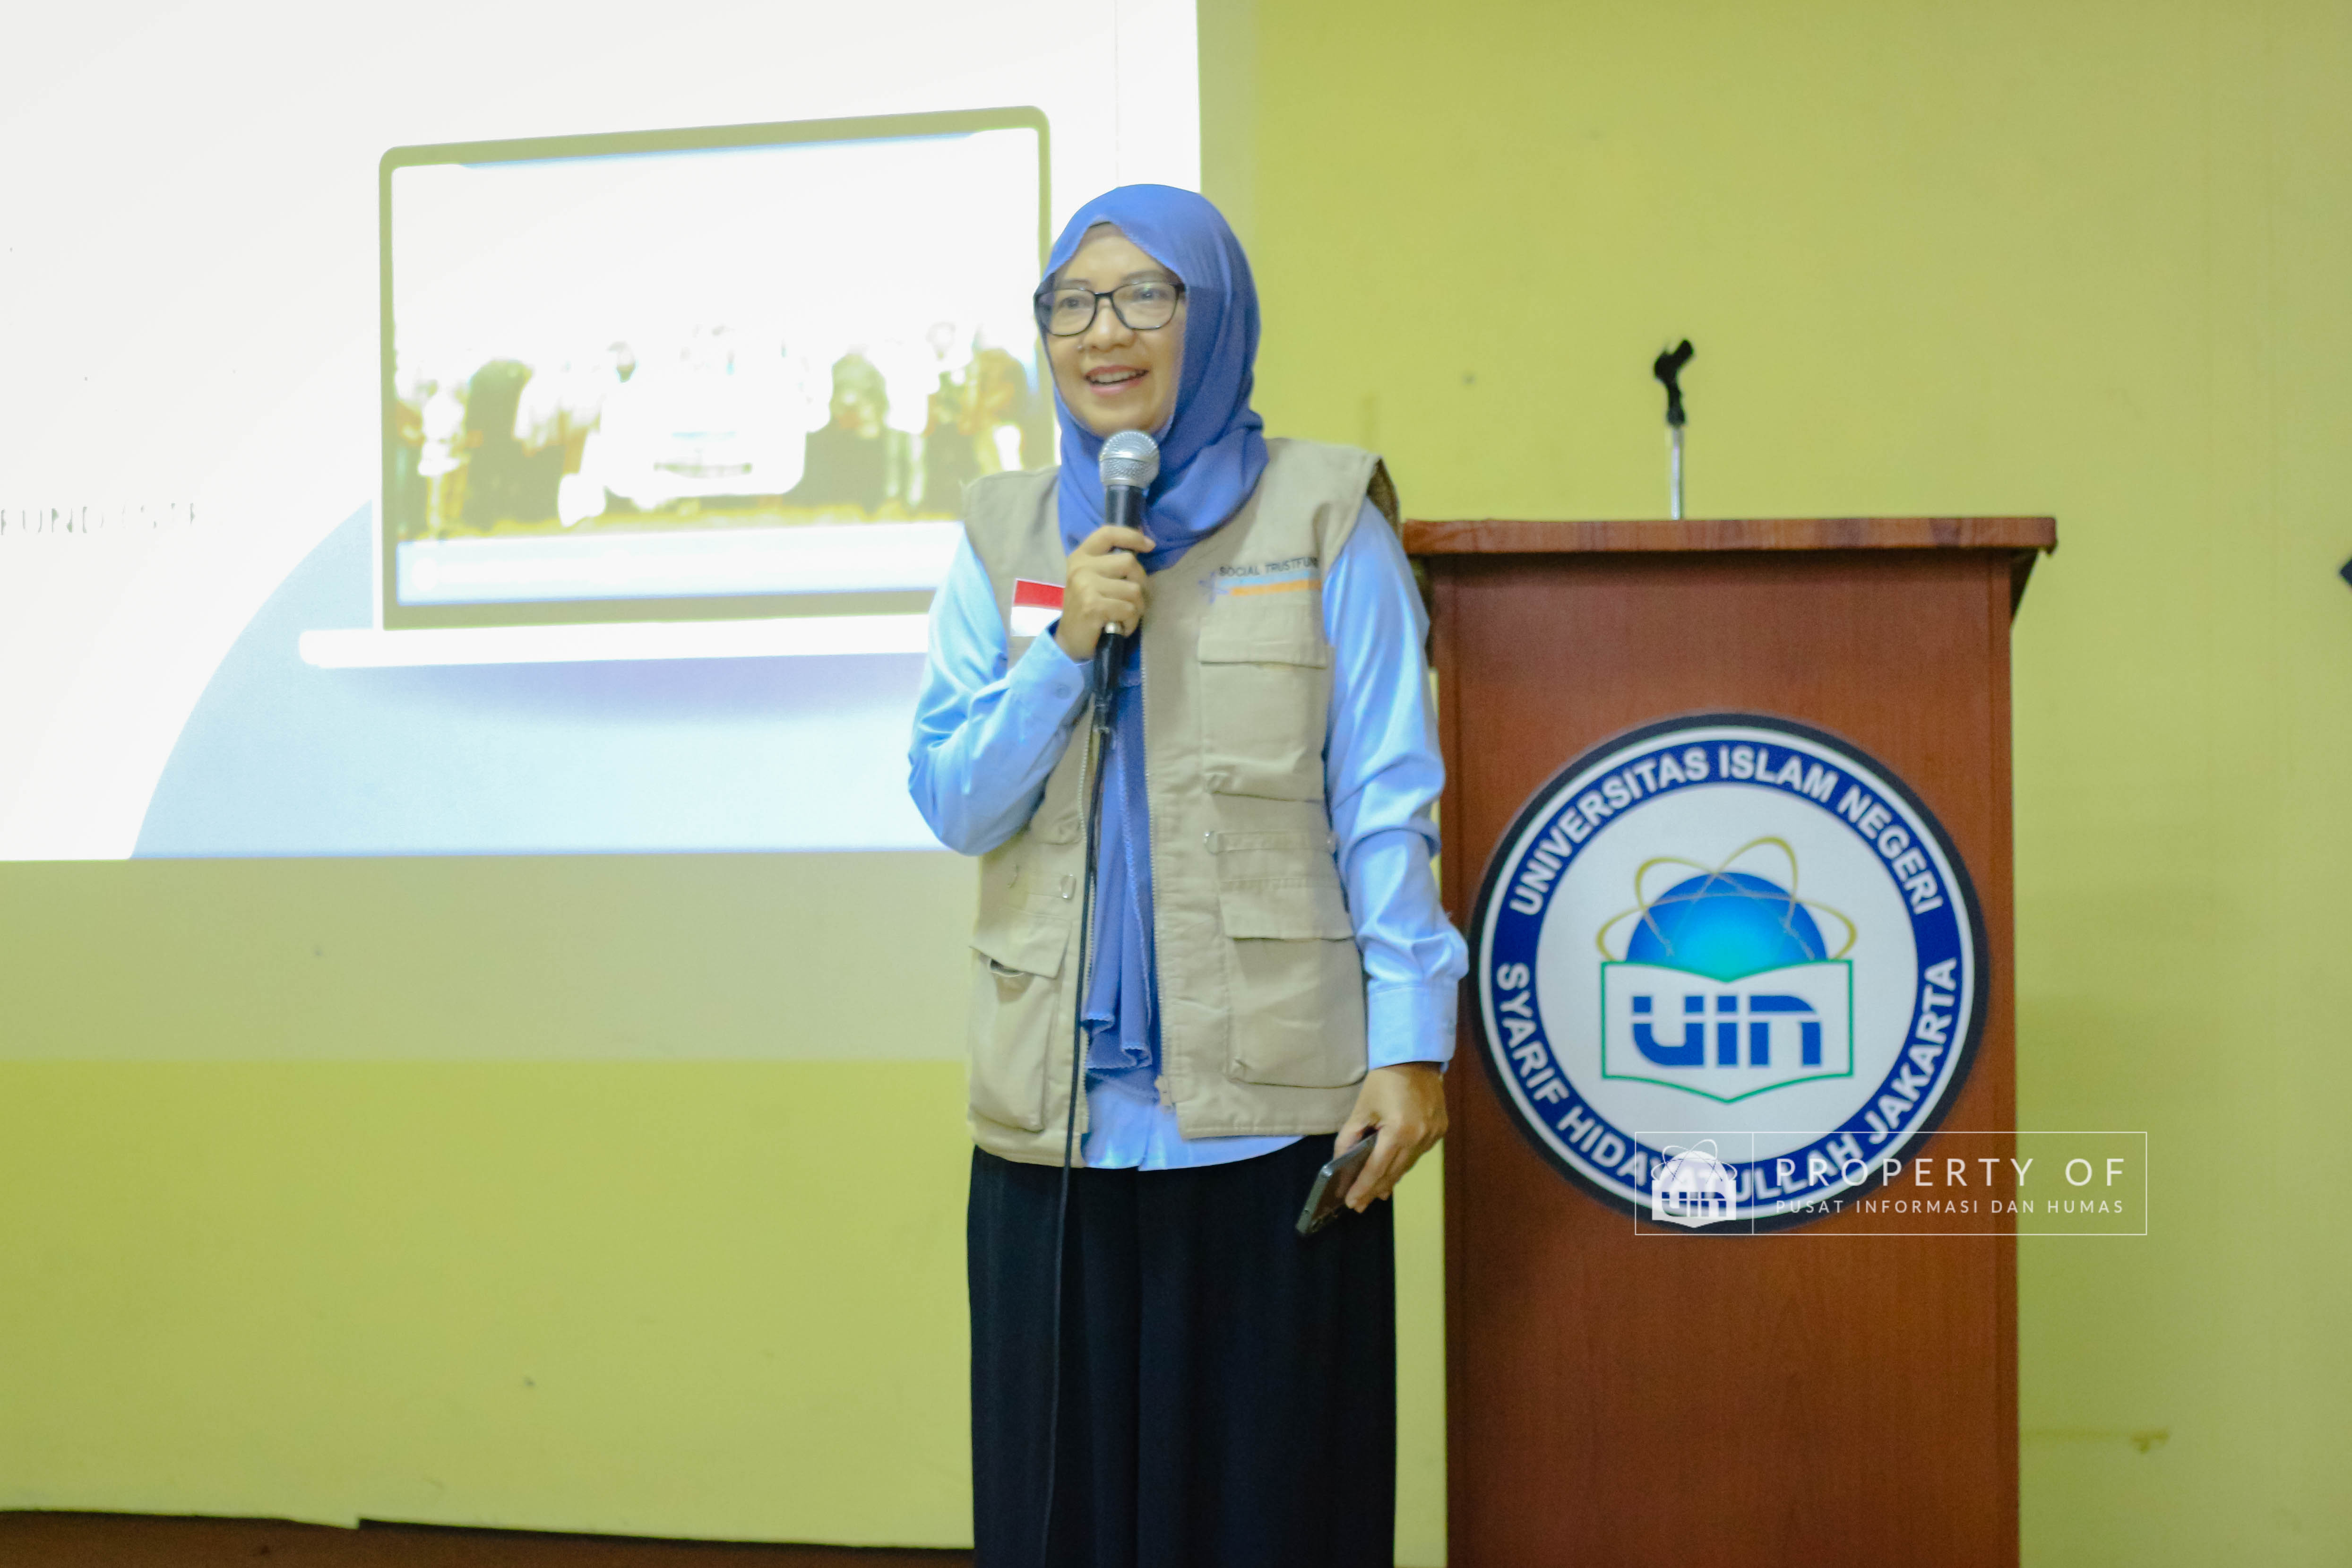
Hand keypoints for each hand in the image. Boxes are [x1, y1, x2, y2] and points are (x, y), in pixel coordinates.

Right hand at [1053, 525, 1152, 660]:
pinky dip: (1131, 622)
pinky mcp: (1093, 606)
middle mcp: (1081, 568)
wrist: (1069, 641)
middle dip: (1141, 583)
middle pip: (1129, 562)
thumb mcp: (1092, 579)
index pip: (1108, 533)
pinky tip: (1120, 627)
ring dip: (1137, 608)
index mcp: (1080, 557)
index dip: (1132, 536)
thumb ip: (1111, 563)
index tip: (1150, 545)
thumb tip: (1144, 542)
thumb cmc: (1087, 608)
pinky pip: (1130, 609)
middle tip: (1133, 600)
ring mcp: (1086, 586)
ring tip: (1124, 616)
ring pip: (1134, 589)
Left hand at [1334, 1064, 1447, 1210]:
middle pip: (1393, 1172)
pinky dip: (1404, 1163)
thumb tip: (1340, 1162)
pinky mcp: (1440, 1131)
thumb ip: (1349, 1137)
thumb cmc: (1384, 1080)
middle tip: (1359, 1205)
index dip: (1363, 1187)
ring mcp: (1433, 1135)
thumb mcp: (1361, 1108)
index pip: (1377, 1168)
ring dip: (1390, 1179)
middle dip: (1374, 1190)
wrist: (1416, 1059)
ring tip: (1375, 1193)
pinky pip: (1418, 1154)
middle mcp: (1420, 1137)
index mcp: (1399, 1131)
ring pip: (1407, 1165)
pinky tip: (1393, 1171)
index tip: (1351, 1203)